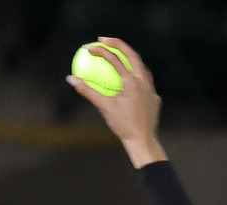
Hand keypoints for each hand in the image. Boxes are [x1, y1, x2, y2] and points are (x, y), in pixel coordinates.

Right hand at [67, 37, 165, 167]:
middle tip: (104, 40)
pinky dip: (136, 76)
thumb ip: (87, 91)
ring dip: (129, 58)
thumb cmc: (122, 125)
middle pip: (132, 54)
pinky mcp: (154, 98)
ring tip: (118, 56)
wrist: (143, 141)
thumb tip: (71, 79)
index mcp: (132, 82)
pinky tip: (129, 80)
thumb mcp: (104, 107)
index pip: (115, 59)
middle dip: (117, 44)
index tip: (89, 48)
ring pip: (141, 67)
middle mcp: (144, 81)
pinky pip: (145, 82)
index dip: (100, 51)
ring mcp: (152, 89)